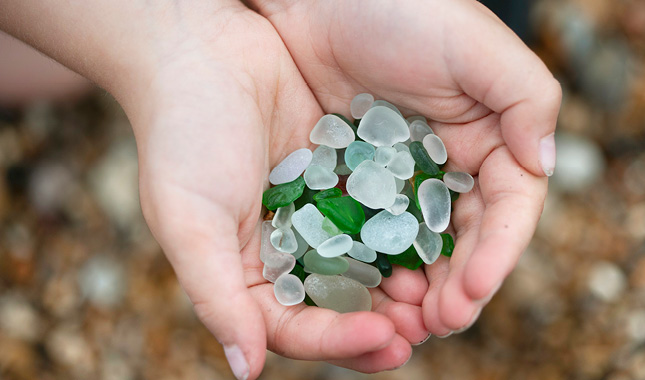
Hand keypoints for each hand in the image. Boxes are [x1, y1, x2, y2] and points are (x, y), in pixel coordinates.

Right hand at [129, 5, 425, 378]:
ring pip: (367, 265)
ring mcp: (317, 213)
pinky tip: (435, 238)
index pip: (297, 328)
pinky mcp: (343, 176)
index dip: (339, 341)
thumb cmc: (182, 137)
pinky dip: (405, 229)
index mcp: (247, 274)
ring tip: (439, 296)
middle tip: (424, 332)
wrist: (203, 51)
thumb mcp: (191, 221)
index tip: (384, 340)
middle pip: (339, 307)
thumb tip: (246, 370)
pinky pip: (379, 211)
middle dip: (381, 325)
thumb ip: (218, 297)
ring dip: (402, 285)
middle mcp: (285, 251)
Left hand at [249, 0, 560, 335]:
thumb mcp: (473, 45)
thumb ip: (526, 99)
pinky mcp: (350, 185)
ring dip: (417, 293)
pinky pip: (366, 237)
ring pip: (416, 250)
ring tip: (405, 326)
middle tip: (439, 323)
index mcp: (485, 137)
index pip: (506, 208)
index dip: (497, 253)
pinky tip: (367, 295)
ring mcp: (396, 179)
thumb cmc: (397, 7)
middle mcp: (445, 165)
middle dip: (458, 287)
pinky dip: (371, 270)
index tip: (474, 289)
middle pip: (463, 241)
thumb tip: (544, 164)